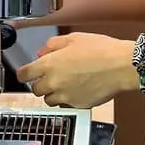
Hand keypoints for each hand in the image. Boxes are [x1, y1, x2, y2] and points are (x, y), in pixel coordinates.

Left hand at [16, 33, 135, 108]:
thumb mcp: (73, 38)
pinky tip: (79, 88)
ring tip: (68, 81)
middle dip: (41, 82)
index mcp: (49, 64)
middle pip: (36, 90)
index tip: (26, 72)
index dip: (24, 73)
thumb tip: (42, 52)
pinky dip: (68, 99)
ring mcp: (65, 97)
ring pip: (50, 100)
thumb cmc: (100, 50)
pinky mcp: (77, 106)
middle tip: (53, 74)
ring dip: (54, 92)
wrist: (120, 66)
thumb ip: (52, 45)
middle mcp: (54, 83)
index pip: (24, 74)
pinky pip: (66, 105)